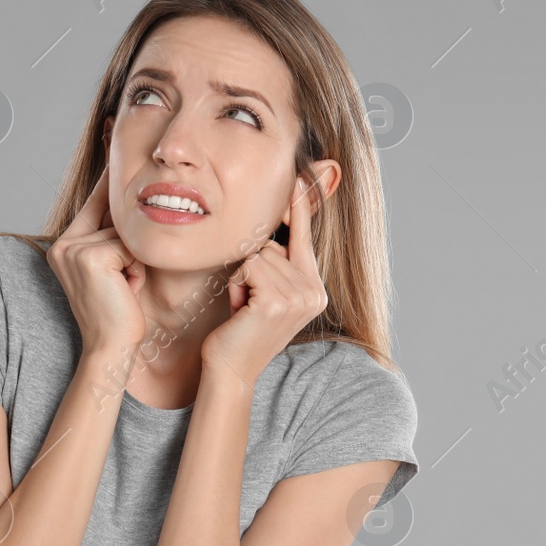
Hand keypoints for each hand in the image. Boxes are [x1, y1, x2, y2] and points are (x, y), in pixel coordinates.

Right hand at [46, 164, 148, 357]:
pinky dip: (136, 269)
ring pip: (124, 233)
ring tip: (125, 287)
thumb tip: (136, 200)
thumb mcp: (114, 268)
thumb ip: (113, 237)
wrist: (111, 348)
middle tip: (121, 283)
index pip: (94, 200)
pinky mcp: (90, 257)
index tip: (115, 134)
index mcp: (64, 244)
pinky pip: (129, 247)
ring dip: (134, 261)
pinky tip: (126, 289)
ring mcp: (73, 249)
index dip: (108, 176)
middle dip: (129, 246)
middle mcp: (63, 243)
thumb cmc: (119, 312)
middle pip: (114, 216)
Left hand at [201, 172, 327, 381]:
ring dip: (241, 278)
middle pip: (274, 245)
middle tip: (247, 301)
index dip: (300, 208)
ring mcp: (299, 298)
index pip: (305, 239)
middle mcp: (314, 293)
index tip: (303, 177)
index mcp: (315, 290)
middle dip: (251, 267)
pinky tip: (238, 308)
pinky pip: (249, 266)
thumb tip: (274, 225)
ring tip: (242, 306)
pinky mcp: (277, 301)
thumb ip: (277, 264)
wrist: (230, 369)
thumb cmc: (240, 329)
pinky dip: (235, 284)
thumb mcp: (265, 293)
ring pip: (258, 255)